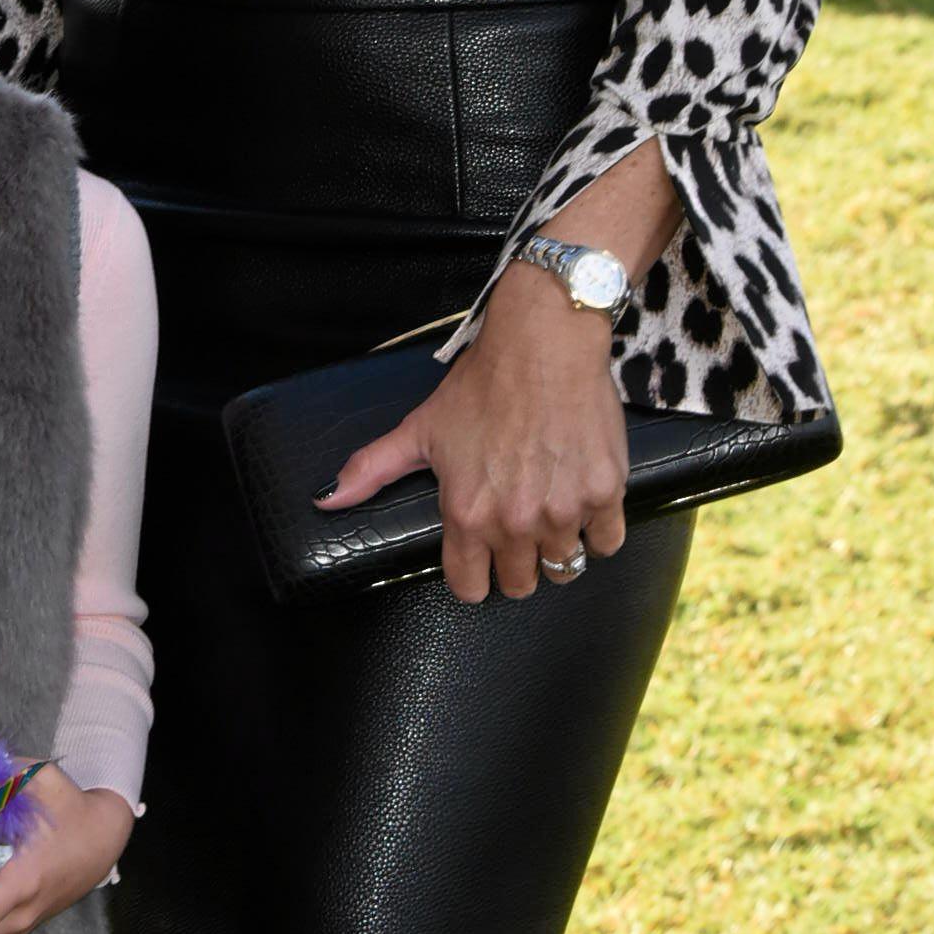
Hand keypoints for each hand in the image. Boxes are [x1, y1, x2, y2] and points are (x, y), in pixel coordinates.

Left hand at [318, 264, 628, 602]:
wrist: (542, 345)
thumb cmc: (481, 385)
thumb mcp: (420, 430)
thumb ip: (372, 471)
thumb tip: (326, 500)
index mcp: (466, 513)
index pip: (470, 588)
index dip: (473, 576)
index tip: (480, 558)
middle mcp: (514, 521)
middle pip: (520, 584)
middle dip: (515, 564)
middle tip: (516, 528)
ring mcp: (563, 510)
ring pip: (565, 567)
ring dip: (556, 547)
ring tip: (548, 510)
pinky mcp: (604, 493)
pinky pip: (606, 542)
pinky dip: (596, 530)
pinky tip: (581, 503)